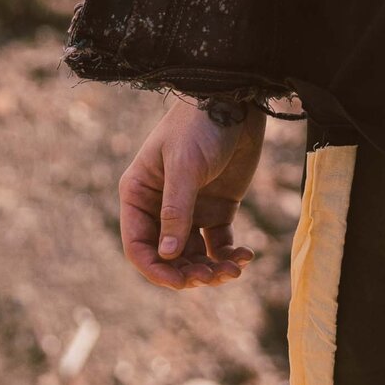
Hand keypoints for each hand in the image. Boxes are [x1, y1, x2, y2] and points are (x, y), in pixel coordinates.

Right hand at [118, 98, 263, 292]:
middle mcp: (160, 207)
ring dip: (212, 269)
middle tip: (214, 276)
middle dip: (189, 273)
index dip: (156, 269)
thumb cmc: (200, 125)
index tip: (181, 282)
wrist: (237, 101)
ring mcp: (190, 210)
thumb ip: (176, 211)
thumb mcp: (185, 166)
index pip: (138, 245)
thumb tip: (167, 256)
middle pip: (168, 257)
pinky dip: (230, 255)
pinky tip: (246, 255)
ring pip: (194, 256)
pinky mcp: (217, 209)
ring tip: (234, 269)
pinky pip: (218, 244)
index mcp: (139, 195)